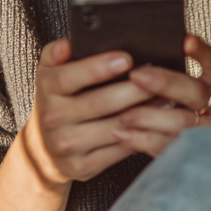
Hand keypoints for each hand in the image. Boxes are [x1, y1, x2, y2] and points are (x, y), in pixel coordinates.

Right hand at [23, 38, 156, 184]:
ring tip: (166, 96)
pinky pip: (118, 149)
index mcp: (46, 89)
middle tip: (158, 76)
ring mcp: (66, 145)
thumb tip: (68, 45)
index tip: (127, 58)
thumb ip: (57, 53)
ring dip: (144, 112)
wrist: (45, 146)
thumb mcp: (51, 71)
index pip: (69, 77)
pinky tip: (156, 121)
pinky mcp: (82, 166)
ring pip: (114, 126)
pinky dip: (140, 134)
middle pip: (99, 103)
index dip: (98, 68)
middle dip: (133, 89)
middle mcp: (52, 118)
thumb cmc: (59, 97)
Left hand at [111, 34, 210, 157]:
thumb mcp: (207, 95)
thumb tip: (146, 55)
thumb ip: (183, 78)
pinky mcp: (201, 159)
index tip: (185, 40)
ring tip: (123, 113)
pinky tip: (124, 134)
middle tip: (137, 75)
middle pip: (197, 93)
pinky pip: (171, 149)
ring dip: (149, 117)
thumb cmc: (208, 119)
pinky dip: (145, 141)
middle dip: (166, 83)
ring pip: (183, 124)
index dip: (203, 53)